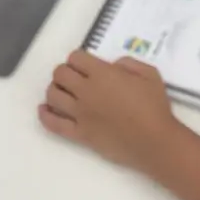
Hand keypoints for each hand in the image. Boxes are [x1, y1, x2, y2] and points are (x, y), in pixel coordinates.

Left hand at [39, 50, 179, 172]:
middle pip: (60, 74)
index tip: (84, 64)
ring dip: (54, 89)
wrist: (154, 142)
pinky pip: (54, 124)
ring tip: (63, 92)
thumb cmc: (155, 107)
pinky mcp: (79, 134)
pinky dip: (45, 115)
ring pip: (52, 95)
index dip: (78, 59)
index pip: (76, 58)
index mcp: (103, 74)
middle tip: (74, 78)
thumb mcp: (150, 74)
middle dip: (65, 72)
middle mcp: (86, 91)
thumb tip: (113, 65)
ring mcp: (80, 113)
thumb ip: (129, 64)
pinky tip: (44, 109)